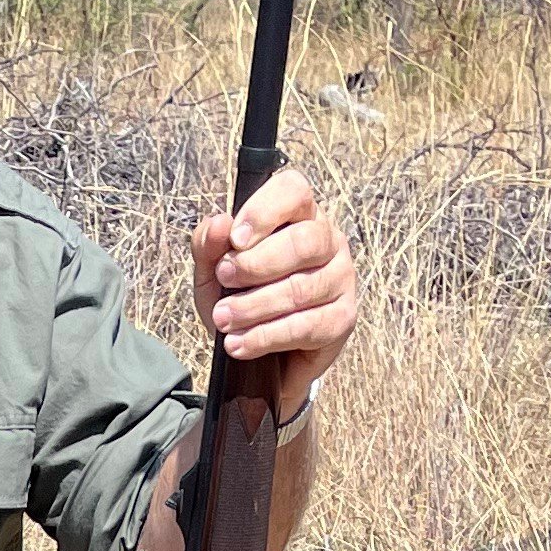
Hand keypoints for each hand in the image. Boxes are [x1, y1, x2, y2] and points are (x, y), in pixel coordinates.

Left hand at [190, 169, 356, 419]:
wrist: (264, 358)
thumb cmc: (242, 300)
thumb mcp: (213, 272)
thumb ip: (209, 245)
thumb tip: (219, 224)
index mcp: (299, 215)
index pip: (294, 191)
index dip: (264, 211)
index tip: (235, 240)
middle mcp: (327, 240)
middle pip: (303, 241)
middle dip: (256, 264)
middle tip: (225, 280)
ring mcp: (340, 278)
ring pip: (301, 288)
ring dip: (254, 306)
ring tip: (224, 319)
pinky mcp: (342, 318)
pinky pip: (305, 326)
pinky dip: (266, 337)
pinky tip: (241, 344)